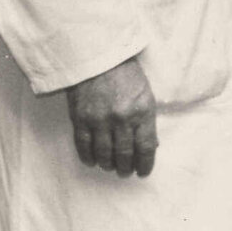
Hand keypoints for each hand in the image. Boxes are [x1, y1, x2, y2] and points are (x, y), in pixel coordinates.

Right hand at [67, 56, 158, 177]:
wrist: (98, 57)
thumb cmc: (126, 75)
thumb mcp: (146, 94)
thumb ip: (147, 120)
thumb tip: (151, 146)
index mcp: (142, 111)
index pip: (146, 147)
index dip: (145, 164)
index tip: (143, 172)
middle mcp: (122, 119)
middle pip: (124, 154)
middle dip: (125, 168)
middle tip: (125, 172)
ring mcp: (100, 120)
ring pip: (104, 153)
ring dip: (107, 164)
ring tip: (110, 167)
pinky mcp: (80, 119)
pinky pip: (84, 146)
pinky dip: (88, 157)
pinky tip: (92, 161)